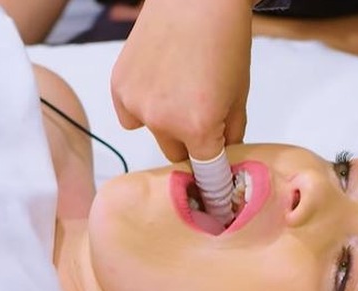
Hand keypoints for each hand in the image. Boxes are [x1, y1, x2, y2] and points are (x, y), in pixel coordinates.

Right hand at [111, 0, 252, 161]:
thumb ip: (231, 134)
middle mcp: (161, 122)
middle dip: (189, 143)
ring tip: (178, 87)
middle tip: (200, 114)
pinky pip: (131, 115)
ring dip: (165, 123)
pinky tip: (157, 80)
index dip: (213, 177)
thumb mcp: (239, 94)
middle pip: (175, 154)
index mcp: (197, 127)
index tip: (215, 181)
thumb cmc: (225, 41)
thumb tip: (223, 156)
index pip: (204, 172)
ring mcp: (135, 105)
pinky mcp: (118, 87)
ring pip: (153, 133)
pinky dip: (142, 106)